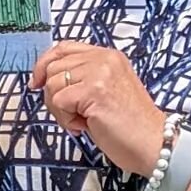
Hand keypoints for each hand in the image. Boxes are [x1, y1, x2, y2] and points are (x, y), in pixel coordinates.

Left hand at [30, 41, 164, 176]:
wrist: (154, 143)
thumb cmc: (131, 125)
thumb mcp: (107, 89)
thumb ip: (84, 77)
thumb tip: (46, 78)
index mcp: (107, 56)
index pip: (63, 48)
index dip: (45, 64)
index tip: (37, 82)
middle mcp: (103, 59)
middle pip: (53, 67)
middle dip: (54, 95)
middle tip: (73, 114)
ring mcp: (99, 73)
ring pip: (52, 84)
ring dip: (61, 110)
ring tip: (83, 121)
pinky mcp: (93, 91)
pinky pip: (58, 102)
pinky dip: (66, 119)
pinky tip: (86, 126)